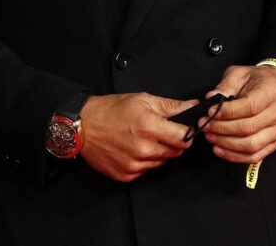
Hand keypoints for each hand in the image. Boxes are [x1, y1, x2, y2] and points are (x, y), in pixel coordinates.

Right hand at [78, 93, 197, 181]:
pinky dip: (143, 162)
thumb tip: (191, 106)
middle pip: (175, 153)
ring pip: (161, 162)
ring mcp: (134, 164)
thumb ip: (171, 106)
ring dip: (157, 153)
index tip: (183, 130)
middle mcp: (144, 149)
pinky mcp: (125, 175)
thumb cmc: (111, 110)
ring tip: (141, 139)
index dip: (187, 134)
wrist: (83, 125)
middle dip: (171, 142)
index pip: (184, 140)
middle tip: (157, 132)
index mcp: (150, 127)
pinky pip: (145, 171)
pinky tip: (131, 149)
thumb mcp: (143, 100)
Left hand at [200, 65, 275, 163]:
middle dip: (222, 129)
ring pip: (251, 145)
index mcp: (271, 92)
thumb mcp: (239, 73)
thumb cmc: (257, 80)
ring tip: (210, 136)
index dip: (227, 113)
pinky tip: (220, 149)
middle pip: (248, 128)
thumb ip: (226, 85)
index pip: (249, 107)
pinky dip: (235, 156)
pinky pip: (254, 156)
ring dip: (226, 144)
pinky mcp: (274, 142)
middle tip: (205, 125)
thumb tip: (211, 97)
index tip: (210, 112)